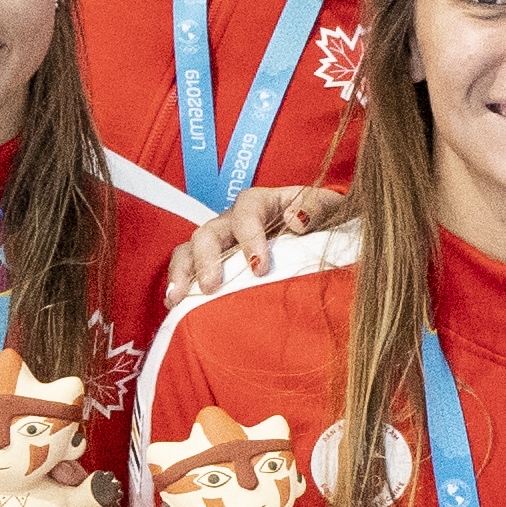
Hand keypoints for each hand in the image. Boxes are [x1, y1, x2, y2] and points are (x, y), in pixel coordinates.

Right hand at [170, 183, 351, 300]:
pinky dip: (179, 282)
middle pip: (209, 231)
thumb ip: (317, 207)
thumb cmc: (324, 219)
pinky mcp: (214, 261)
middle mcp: (234, 219)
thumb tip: (295, 220)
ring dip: (183, 272)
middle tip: (211, 286)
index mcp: (262, 202)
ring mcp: (221, 240)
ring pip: (191, 248)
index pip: (247, 213)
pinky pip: (189, 267)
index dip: (249, 238)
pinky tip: (175, 304)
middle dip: (207, 259)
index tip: (259, 266)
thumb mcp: (331, 207)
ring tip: (178, 297)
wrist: (321, 233)